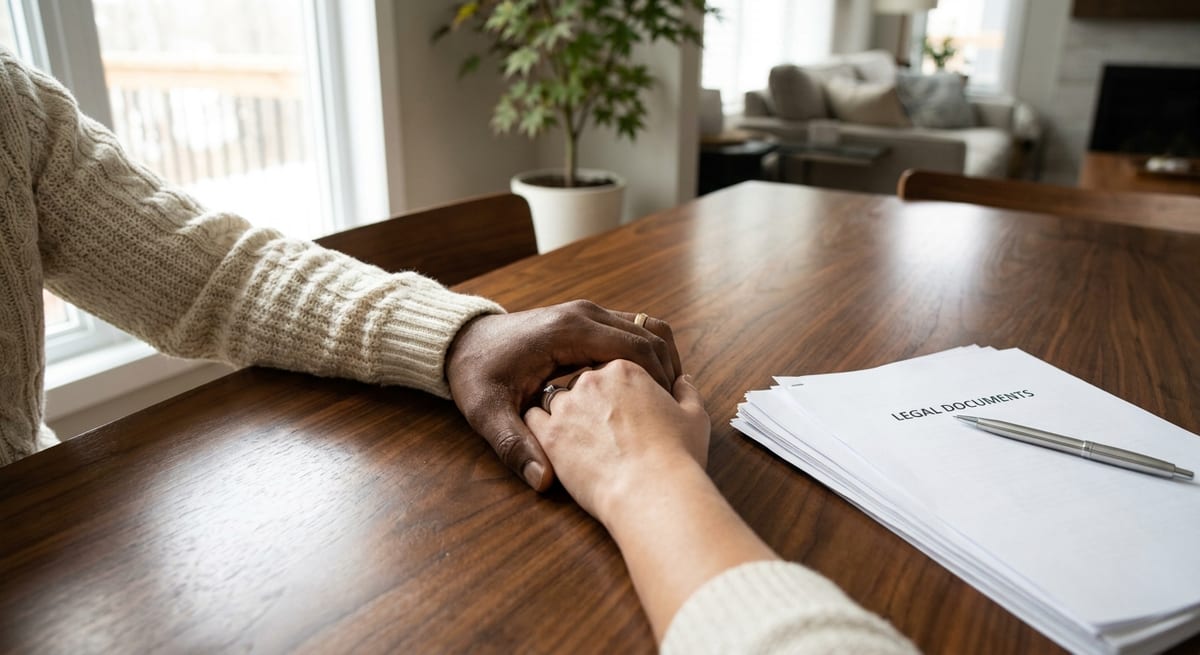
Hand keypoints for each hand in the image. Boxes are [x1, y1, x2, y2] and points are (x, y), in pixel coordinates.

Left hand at [445, 300, 681, 490]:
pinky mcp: (587, 320)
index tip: (667, 416)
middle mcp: (585, 314)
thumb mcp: (488, 414)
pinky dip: (646, 355)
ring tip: (666, 400)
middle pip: (649, 336)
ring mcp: (588, 313)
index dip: (659, 382)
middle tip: (673, 413)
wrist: (460, 342)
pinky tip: (645, 388)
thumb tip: (543, 481)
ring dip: (661, 361)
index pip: (636, 349)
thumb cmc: (476, 375)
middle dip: (667, 372)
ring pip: (645, 330)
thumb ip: (516, 446)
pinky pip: (631, 332)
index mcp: (570, 331)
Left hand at [524, 361, 709, 520]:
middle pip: (591, 375)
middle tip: (619, 419)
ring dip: (571, 407)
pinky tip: (561, 438)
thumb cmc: (677, 455)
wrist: (650, 493)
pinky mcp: (550, 433)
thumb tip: (683, 381)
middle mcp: (591, 378)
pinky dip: (543, 422)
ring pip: (561, 393)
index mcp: (624, 366)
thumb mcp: (695, 419)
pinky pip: (536, 417)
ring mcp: (567, 404)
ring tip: (591, 433)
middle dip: (603, 394)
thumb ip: (688, 395)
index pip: (622, 362)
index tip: (643, 403)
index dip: (634, 384)